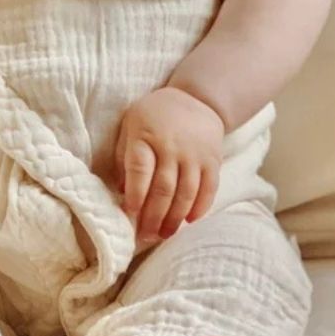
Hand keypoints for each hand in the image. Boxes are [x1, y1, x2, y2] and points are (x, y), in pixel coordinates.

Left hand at [114, 86, 223, 241]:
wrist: (196, 99)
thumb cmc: (154, 116)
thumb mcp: (130, 126)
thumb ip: (124, 157)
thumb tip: (121, 192)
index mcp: (145, 136)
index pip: (140, 169)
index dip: (134, 194)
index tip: (129, 215)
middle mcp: (171, 146)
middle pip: (163, 188)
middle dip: (153, 216)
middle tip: (145, 236)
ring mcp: (195, 154)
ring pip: (186, 193)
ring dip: (175, 218)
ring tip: (165, 235)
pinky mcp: (213, 160)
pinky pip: (209, 189)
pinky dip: (200, 208)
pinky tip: (190, 221)